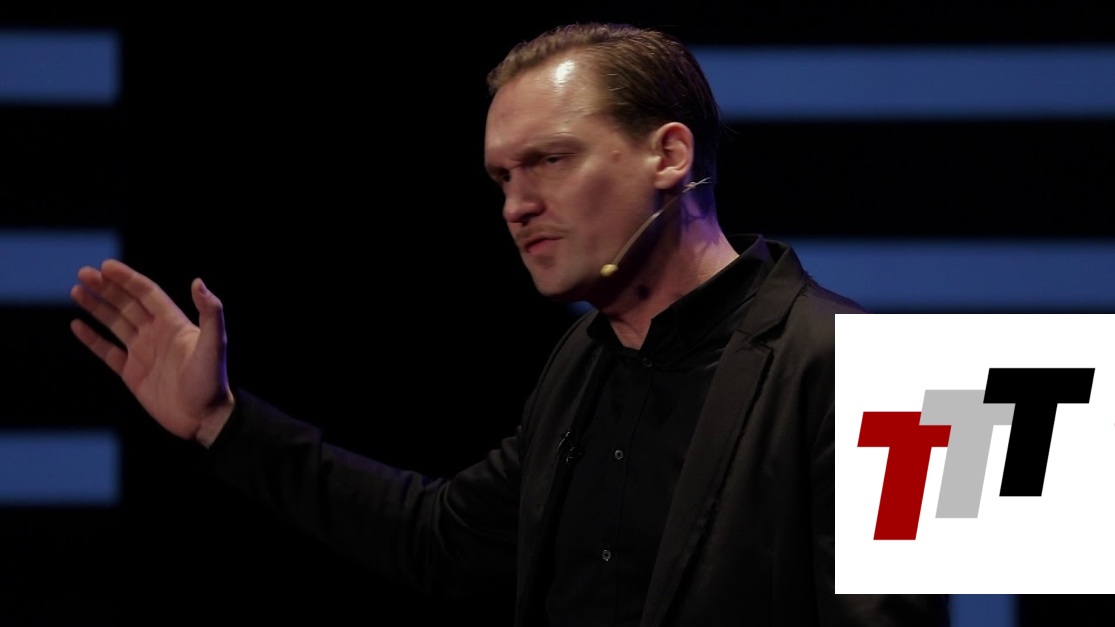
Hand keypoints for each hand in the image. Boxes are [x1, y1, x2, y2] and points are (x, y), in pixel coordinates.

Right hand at [70, 259, 233, 445]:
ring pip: (115, 323)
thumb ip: (210, 313)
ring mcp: (143, 353)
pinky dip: (92, 338)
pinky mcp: (133, 374)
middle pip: (127, 304)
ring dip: (97, 307)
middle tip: (84, 273)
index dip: (127, 279)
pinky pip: (107, 352)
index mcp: (174, 324)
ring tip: (77, 291)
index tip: (106, 266)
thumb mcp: (214, 344)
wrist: (204, 418)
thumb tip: (198, 282)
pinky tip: (77, 325)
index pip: (147, 294)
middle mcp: (157, 334)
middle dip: (106, 288)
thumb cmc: (212, 381)